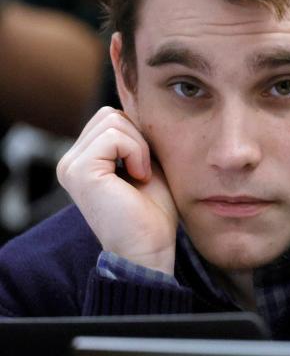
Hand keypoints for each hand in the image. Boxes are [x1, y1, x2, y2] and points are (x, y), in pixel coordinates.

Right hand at [57, 107, 177, 273]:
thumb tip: (139, 107)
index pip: (110, 117)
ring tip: (140, 176)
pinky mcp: (79, 171)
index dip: (139, 136)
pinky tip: (138, 177)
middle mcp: (70, 162)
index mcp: (84, 160)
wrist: (150, 248)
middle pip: (110, 114)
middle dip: (138, 138)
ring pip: (113, 121)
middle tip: (144, 170)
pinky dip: (136, 152)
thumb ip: (134, 139)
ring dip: (139, 146)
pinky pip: (114, 136)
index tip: (146, 167)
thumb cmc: (153, 212)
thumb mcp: (145, 164)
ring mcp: (71, 166)